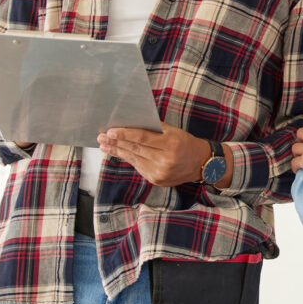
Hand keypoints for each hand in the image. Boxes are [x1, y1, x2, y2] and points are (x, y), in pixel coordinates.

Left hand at [98, 123, 223, 187]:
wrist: (201, 164)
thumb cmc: (185, 143)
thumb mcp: (173, 131)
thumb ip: (154, 128)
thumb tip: (131, 123)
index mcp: (171, 144)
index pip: (142, 138)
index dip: (125, 135)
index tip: (111, 131)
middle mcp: (165, 160)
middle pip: (135, 149)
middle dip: (116, 143)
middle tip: (102, 137)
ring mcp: (160, 173)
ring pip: (133, 159)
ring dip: (117, 152)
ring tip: (104, 145)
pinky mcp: (156, 180)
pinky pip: (138, 167)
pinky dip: (128, 159)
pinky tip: (118, 153)